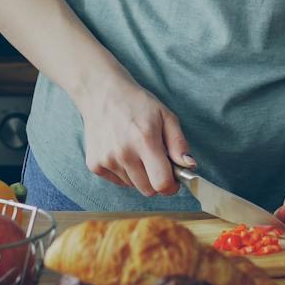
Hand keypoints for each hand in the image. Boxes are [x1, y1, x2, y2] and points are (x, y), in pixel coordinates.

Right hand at [73, 74, 194, 196]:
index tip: (174, 179)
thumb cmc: (137, 104)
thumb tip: (189, 166)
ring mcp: (107, 160)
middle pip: (148, 190)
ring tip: (137, 151)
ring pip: (133, 186)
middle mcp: (124, 154)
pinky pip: (118, 182)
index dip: (172, 186)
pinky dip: (124, 173)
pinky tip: (123, 152)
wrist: (102, 94)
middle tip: (156, 161)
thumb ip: (179, 144)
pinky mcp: (95, 165)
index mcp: (145, 141)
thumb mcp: (166, 116)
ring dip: (140, 175)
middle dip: (157, 180)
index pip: (162, 183)